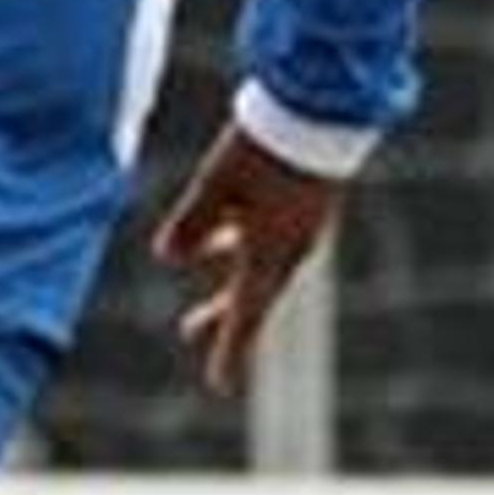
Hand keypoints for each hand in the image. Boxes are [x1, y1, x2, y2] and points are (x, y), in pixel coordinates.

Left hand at [150, 121, 346, 395]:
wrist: (325, 106)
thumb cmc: (267, 145)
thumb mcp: (216, 183)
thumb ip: (192, 223)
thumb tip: (167, 258)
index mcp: (272, 252)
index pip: (247, 315)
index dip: (231, 351)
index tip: (220, 387)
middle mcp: (291, 246)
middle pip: (253, 295)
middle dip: (222, 318)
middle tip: (189, 333)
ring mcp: (300, 224)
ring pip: (259, 265)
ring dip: (228, 282)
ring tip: (203, 297)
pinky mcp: (302, 202)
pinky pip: (266, 237)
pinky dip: (239, 244)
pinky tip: (221, 234)